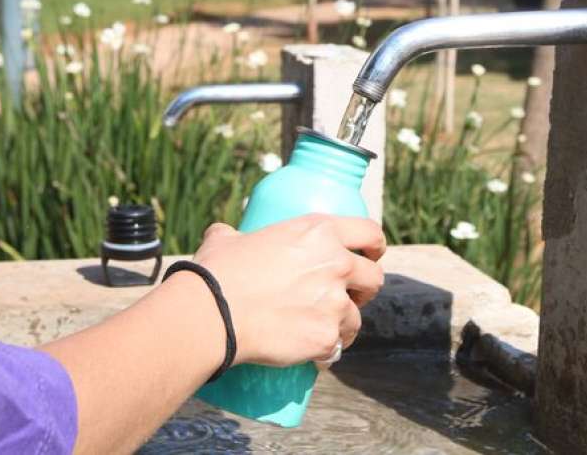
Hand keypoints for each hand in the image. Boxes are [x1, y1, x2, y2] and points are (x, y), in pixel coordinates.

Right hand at [191, 214, 385, 367]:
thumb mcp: (228, 238)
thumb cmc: (217, 273)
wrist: (211, 315)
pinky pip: (336, 348)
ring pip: (356, 318)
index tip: (372, 256)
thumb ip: (235, 233)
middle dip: (365, 288)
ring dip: (344, 324)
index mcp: (319, 231)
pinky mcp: (326, 337)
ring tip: (322, 329)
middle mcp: (336, 263)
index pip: (369, 233)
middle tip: (348, 296)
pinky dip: (325, 352)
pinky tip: (313, 354)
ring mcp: (334, 302)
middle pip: (374, 277)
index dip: (375, 246)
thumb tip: (225, 235)